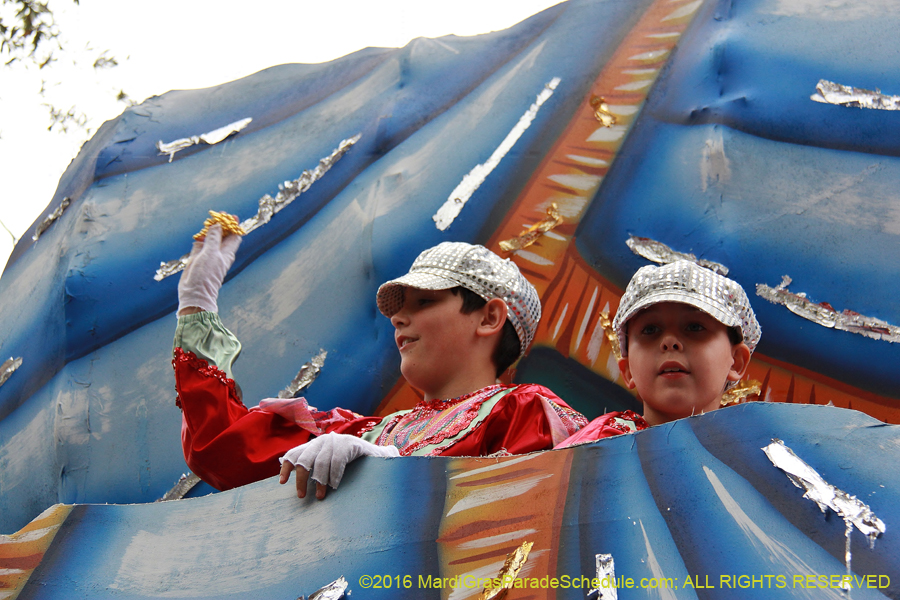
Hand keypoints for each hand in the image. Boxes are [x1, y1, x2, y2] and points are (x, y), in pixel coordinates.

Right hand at [177, 224, 241, 314]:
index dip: (233, 225)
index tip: (229, 216)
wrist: (194, 293)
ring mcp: (207, 255)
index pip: (234, 236)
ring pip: (210, 239)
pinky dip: (199, 239)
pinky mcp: (197, 258)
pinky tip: (198, 235)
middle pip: (222, 236)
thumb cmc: (206, 275)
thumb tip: (218, 225)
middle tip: (216, 215)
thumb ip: (214, 238)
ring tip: (207, 222)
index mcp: (226, 253)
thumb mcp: (211, 253)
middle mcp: (218, 253)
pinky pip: (199, 245)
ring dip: (208, 231)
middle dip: (219, 225)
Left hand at [278, 433, 399, 499]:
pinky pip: (337, 462)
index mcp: (316, 445)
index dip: (287, 466)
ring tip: (320, 496)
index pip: (295, 452)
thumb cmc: (352, 467)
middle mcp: (324, 440)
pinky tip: (334, 487)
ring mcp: (337, 440)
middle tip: (302, 496)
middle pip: (305, 459)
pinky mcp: (350, 444)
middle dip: (301, 479)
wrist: (378, 458)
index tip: (283, 482)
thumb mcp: (330, 465)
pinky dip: (334, 476)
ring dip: (319, 482)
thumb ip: (315, 469)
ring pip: (320, 462)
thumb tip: (294, 482)